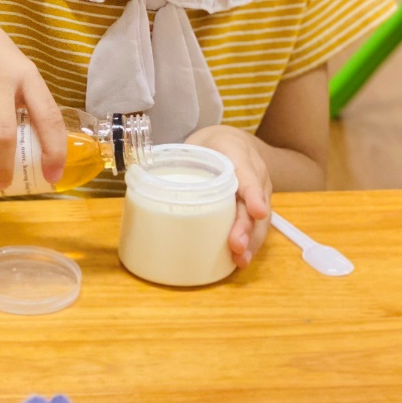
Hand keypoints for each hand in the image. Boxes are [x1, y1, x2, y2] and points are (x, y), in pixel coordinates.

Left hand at [187, 126, 271, 267]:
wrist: (234, 142)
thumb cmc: (209, 145)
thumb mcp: (194, 143)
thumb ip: (175, 156)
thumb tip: (140, 172)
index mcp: (236, 152)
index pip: (247, 172)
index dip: (252, 193)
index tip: (256, 211)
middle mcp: (254, 173)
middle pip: (254, 202)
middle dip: (247, 226)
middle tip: (236, 246)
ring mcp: (259, 191)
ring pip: (261, 218)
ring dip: (252, 240)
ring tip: (241, 260)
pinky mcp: (256, 206)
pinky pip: (258, 225)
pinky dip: (251, 243)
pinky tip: (240, 260)